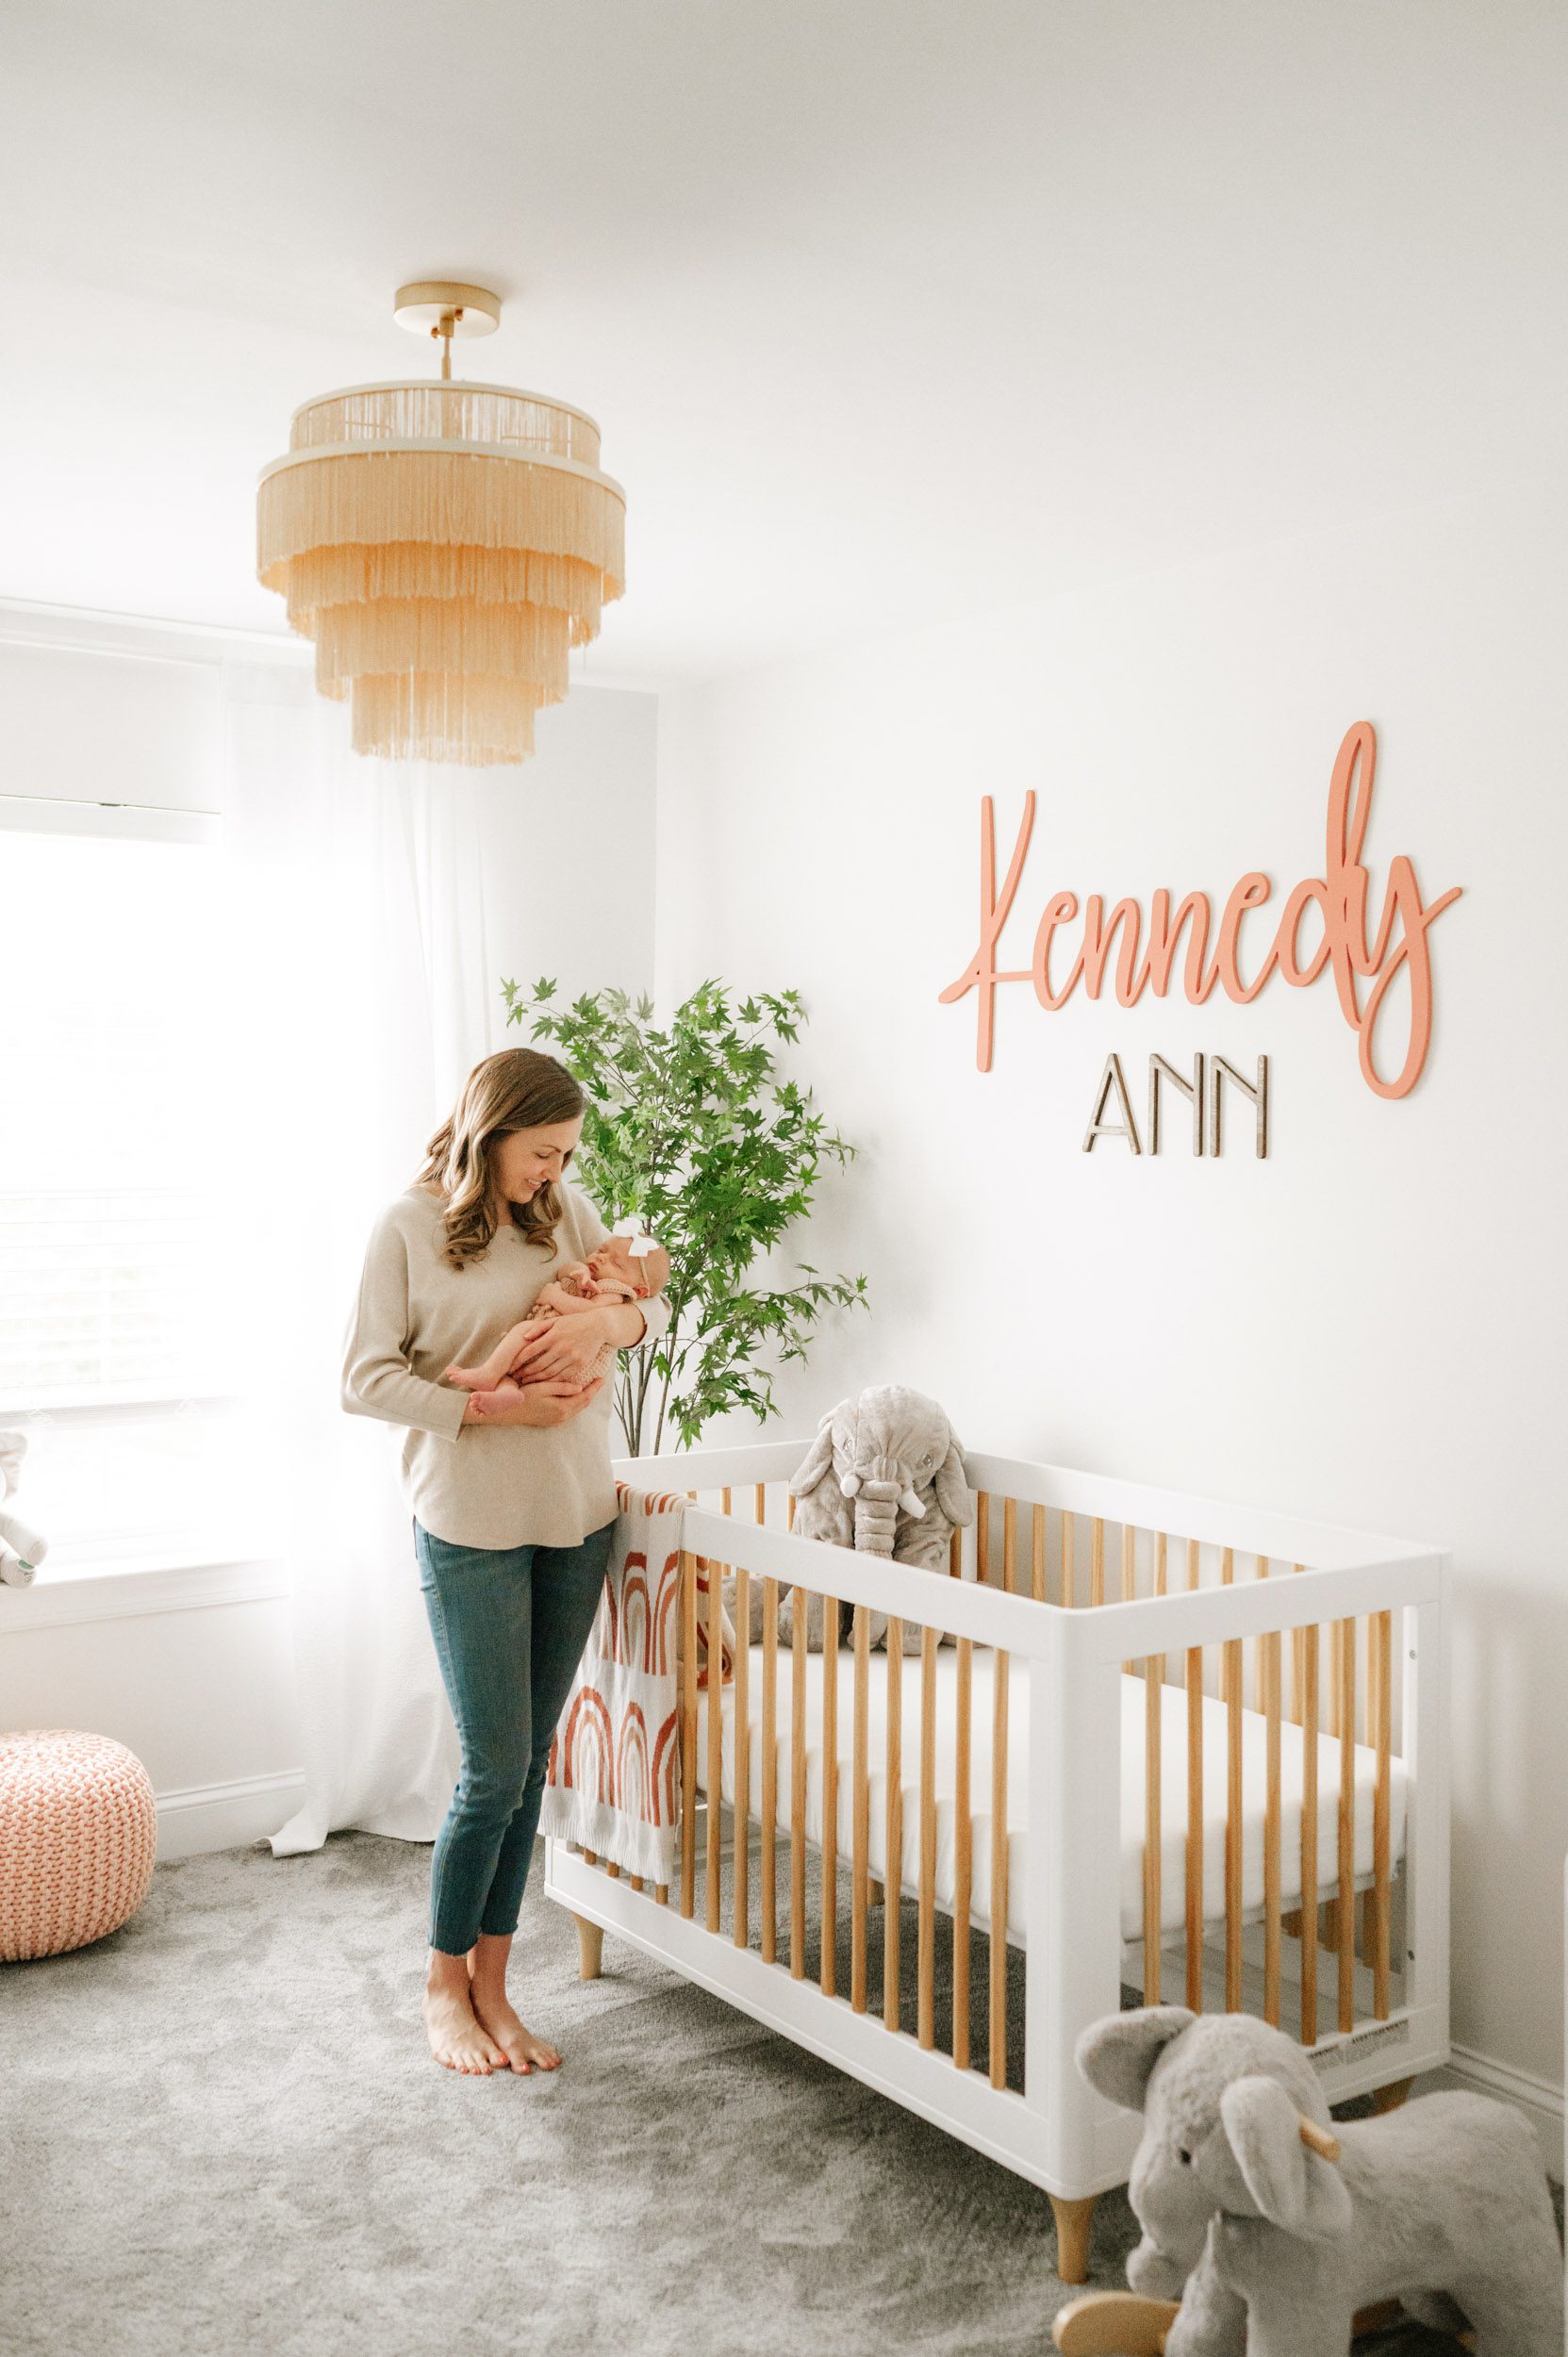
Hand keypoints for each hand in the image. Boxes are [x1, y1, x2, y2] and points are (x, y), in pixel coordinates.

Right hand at [462, 1376, 604, 1427]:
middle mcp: (562, 1417)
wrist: (508, 1411)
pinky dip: (575, 1402)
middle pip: (583, 1404)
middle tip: (599, 1380)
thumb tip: (580, 1388)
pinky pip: (569, 1410)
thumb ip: (563, 1387)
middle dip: (592, 1392)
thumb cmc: (524, 1396)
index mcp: (562, 1408)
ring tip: (589, 1385)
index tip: (602, 1377)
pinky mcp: (551, 1421)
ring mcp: (556, 1420)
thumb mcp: (543, 1388)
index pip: (585, 1397)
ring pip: (576, 1408)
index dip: (594, 1387)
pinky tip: (574, 1394)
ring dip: (584, 1397)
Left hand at [504, 1307, 613, 1385]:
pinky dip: (551, 1382)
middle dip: (525, 1373)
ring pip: (550, 1373)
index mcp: (554, 1335)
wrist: (598, 1327)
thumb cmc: (573, 1322)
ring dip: (536, 1379)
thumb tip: (524, 1338)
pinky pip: (562, 1376)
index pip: (531, 1350)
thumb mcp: (555, 1321)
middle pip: (539, 1365)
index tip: (511, 1367)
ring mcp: (571, 1357)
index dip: (519, 1360)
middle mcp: (562, 1347)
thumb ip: (539, 1328)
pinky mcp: (579, 1364)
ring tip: (526, 1382)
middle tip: (516, 1377)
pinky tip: (543, 1383)